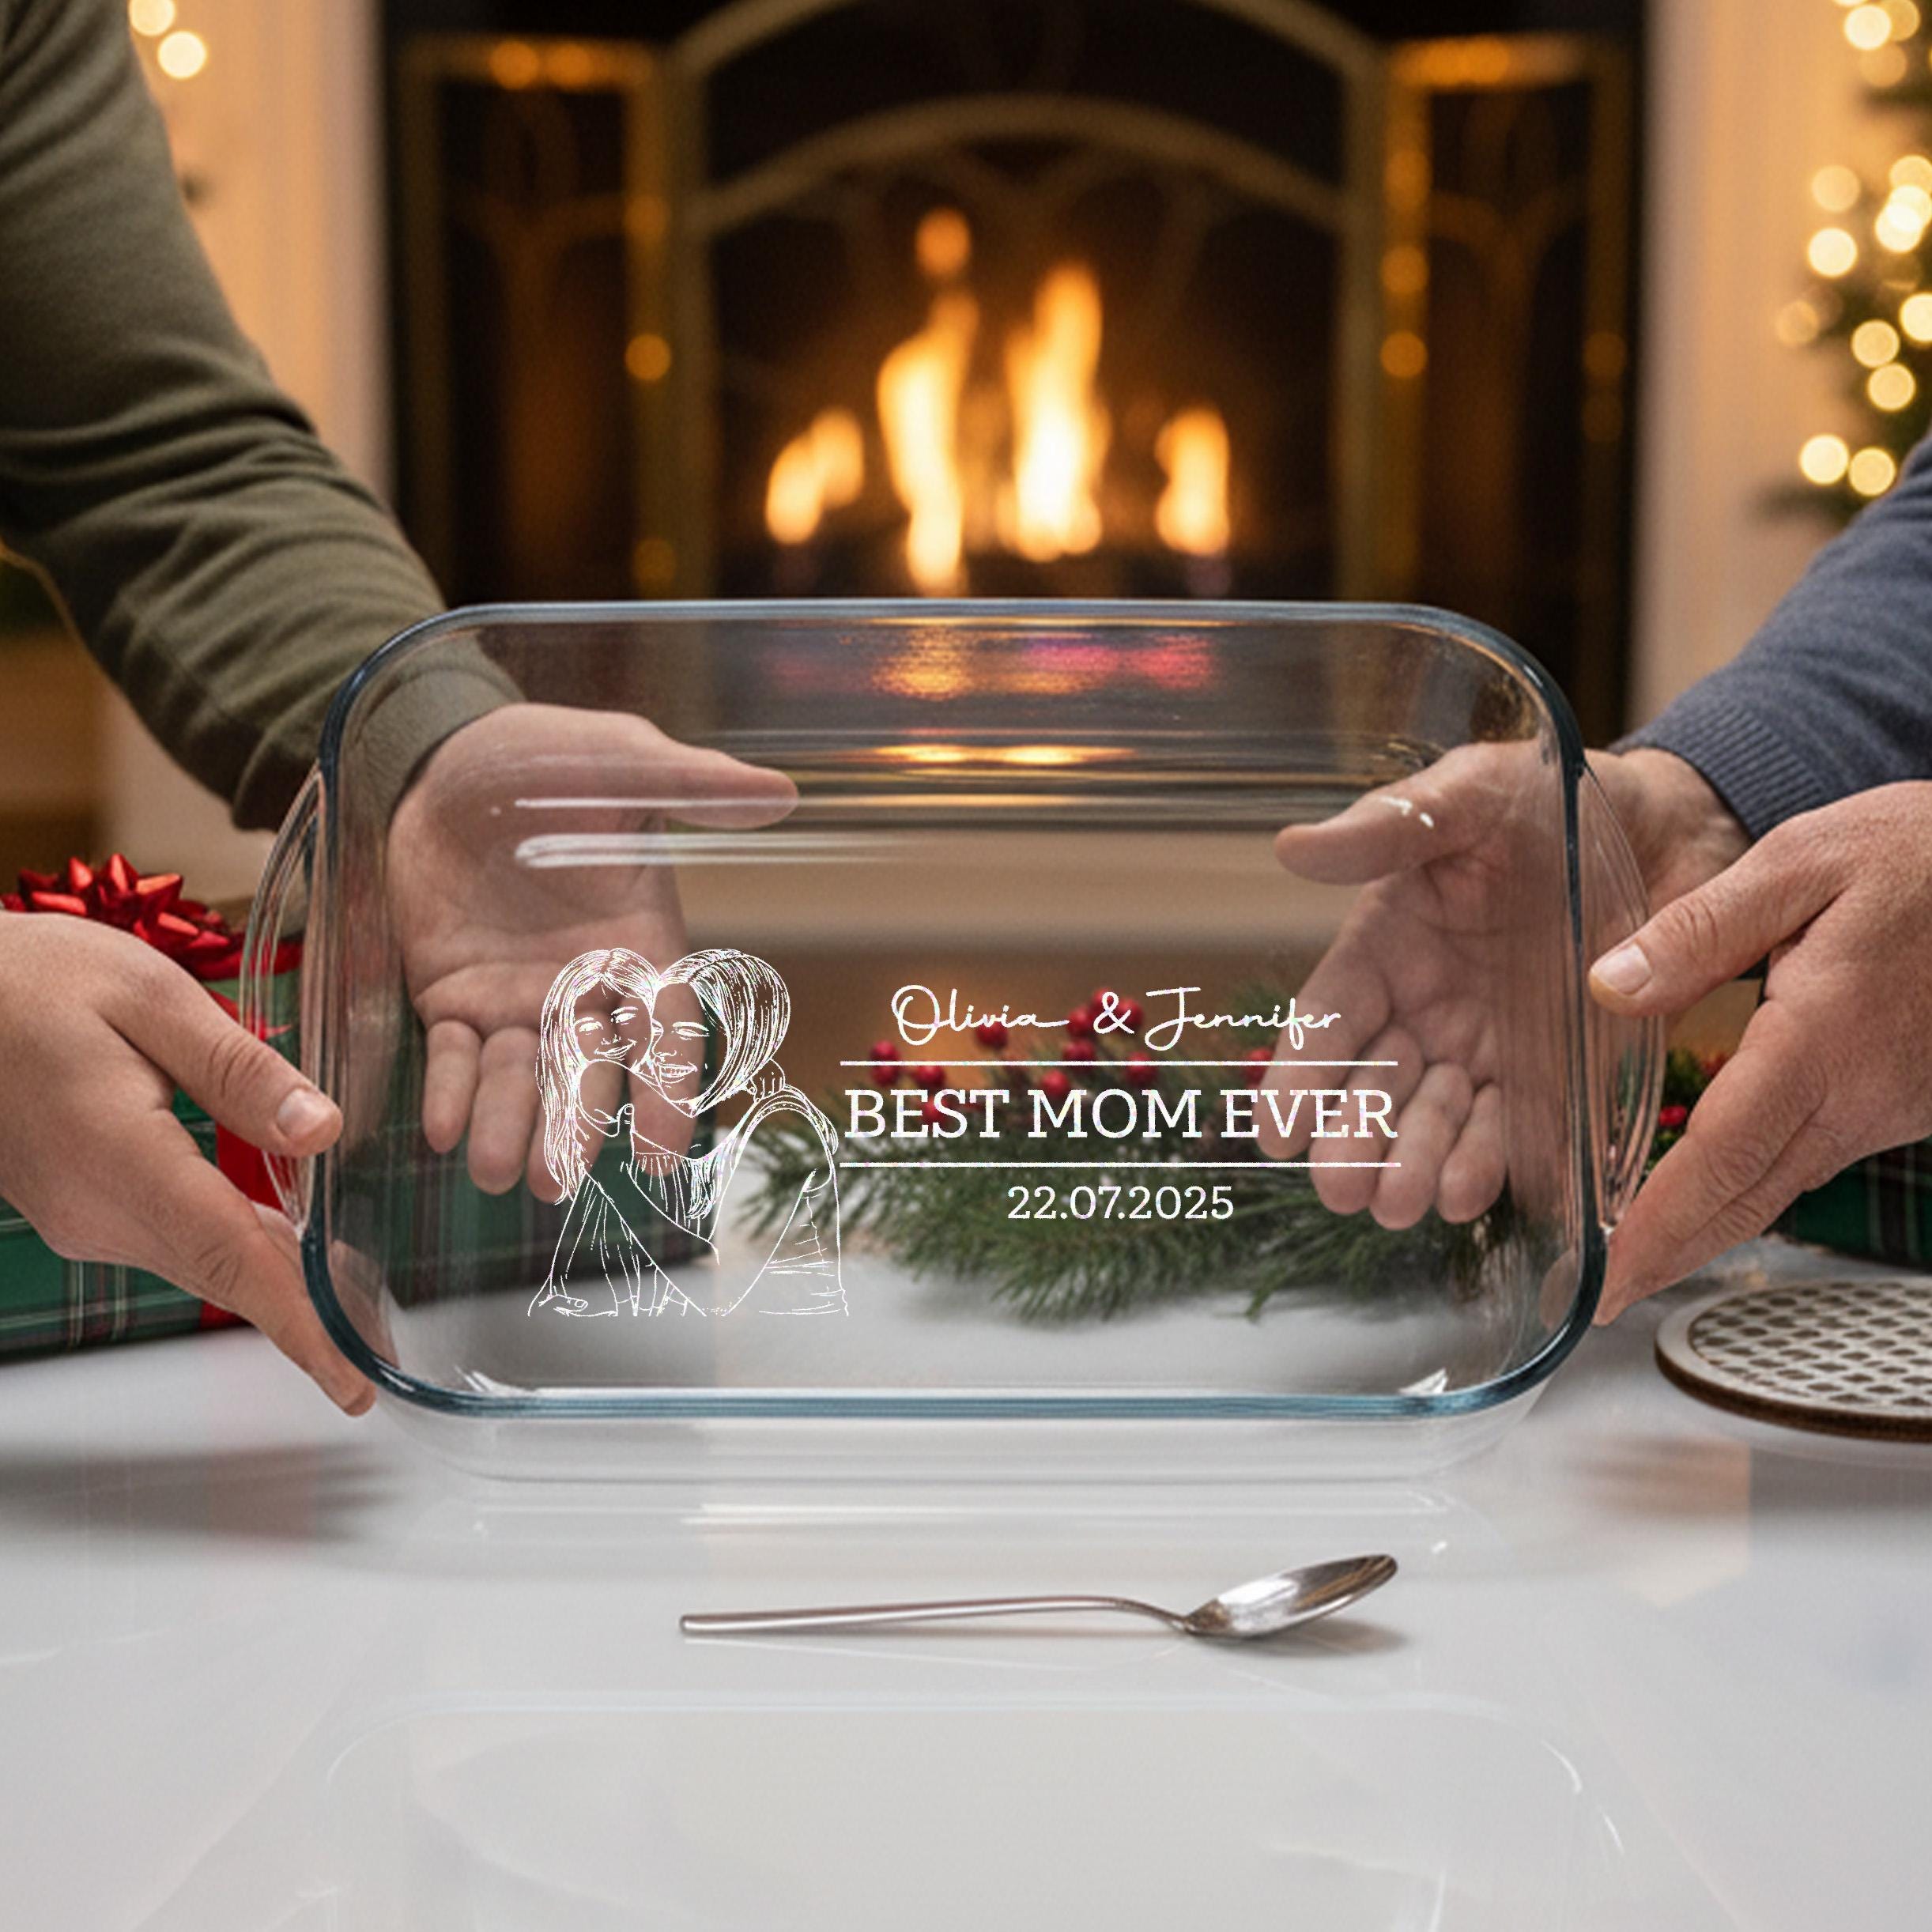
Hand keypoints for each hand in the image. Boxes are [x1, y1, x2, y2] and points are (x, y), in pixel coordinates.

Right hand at [0, 914, 368, 1411]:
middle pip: (226, 1276)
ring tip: (359, 1306)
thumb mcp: (149, 996)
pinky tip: (291, 1247)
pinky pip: (178, 1242)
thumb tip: (324, 1130)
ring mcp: (85, 1215)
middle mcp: (98, 1209)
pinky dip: (240, 1253)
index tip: (350, 1381)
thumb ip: (240, 1070)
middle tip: (383, 1345)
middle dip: (310, 1318)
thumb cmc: (34, 982)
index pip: (231, 1258)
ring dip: (279, 1287)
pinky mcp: (84, 1205)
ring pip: (204, 1264)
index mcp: (121, 1157)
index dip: (300, 1324)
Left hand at [386, 703, 796, 1197]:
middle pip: (590, 1068)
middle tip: (558, 1178)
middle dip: (575, 1124)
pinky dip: (449, 1090)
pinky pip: (454, 1054)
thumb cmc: (543, 757)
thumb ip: (691, 784)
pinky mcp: (453, 995)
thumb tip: (780, 793)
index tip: (666, 1152)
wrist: (440, 758)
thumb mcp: (618, 762)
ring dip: (510, 1124)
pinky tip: (439, 1126)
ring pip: (522, 1076)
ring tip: (496, 1171)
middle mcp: (584, 985)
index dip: (668, 1090)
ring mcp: (517, 998)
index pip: (666, 1028)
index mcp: (640, 942)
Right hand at [1261, 742, 1745, 1229]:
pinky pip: (1512, 1140)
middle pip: (1371, 1091)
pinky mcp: (1554, 1085)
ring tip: (1405, 1202)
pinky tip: (1471, 1193)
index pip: (1327, 1019)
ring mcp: (1486, 1055)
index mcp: (1386, 946)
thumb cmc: (1552, 798)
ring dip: (1412, 1169)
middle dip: (1353, 1143)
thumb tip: (1293, 847)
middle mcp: (1425, 1012)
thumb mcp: (1470, 793)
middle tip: (1343, 1187)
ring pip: (1432, 1128)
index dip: (1299, 1076)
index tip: (1276, 1131)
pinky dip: (1488, 1172)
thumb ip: (1389, 827)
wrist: (1671, 826)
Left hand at [1589, 781, 1931, 1318]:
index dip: (1662, 1225)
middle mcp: (1860, 1096)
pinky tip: (1701, 1184)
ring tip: (1631, 1251)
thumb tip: (1610, 986)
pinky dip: (1749, 1184)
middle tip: (1603, 1296)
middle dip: (1672, 1253)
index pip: (1724, 1158)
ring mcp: (1889, 1108)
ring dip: (1707, 1224)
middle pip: (1749, 1198)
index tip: (1611, 1275)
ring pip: (1781, 1187)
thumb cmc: (1922, 855)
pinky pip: (1811, 1157)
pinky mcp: (1900, 1102)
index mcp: (1822, 1040)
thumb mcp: (1802, 862)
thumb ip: (1698, 930)